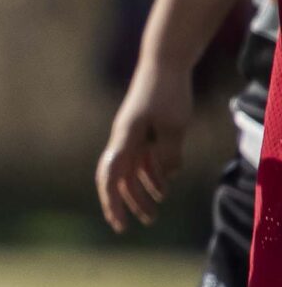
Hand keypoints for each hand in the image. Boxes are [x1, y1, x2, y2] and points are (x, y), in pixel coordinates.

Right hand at [96, 60, 190, 232]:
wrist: (165, 62)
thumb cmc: (167, 92)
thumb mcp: (174, 126)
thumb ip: (167, 154)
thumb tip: (166, 177)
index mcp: (125, 139)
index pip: (112, 177)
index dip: (113, 202)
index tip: (119, 223)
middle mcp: (124, 140)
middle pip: (120, 179)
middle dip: (128, 203)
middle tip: (141, 224)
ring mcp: (133, 136)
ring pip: (133, 171)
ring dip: (143, 192)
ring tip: (156, 211)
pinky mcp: (144, 131)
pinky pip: (144, 159)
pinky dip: (153, 174)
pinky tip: (165, 185)